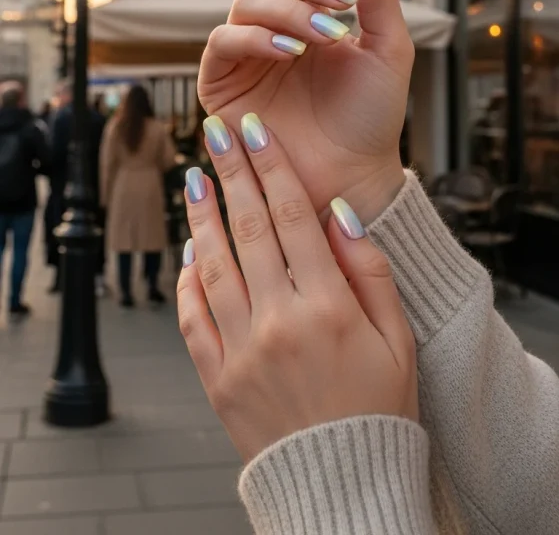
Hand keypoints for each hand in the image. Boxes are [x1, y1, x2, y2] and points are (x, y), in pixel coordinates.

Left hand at [177, 112, 417, 462]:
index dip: (271, 166)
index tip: (256, 130)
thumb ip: (368, 268)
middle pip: (249, 228)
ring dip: (201, 216)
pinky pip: (192, 317)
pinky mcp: (217, 378)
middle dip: (231, 173)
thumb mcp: (397, 336)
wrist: (344, 485)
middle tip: (216, 133)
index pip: (293, 216)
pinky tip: (190, 250)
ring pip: (213, 264)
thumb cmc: (378, 409)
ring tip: (195, 178)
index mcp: (327, 306)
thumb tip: (338, 211)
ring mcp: (242, 350)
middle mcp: (279, 321)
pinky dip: (187, 279)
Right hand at [198, 0, 412, 223]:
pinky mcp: (220, 84)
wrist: (355, 174)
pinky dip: (255, 38)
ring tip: (326, 34)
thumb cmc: (371, 117)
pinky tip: (291, 51)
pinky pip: (223, 42)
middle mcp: (270, 30)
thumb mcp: (389, 46)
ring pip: (246, 4)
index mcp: (305, 15)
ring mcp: (243, 56)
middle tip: (342, 1)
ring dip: (288, 10)